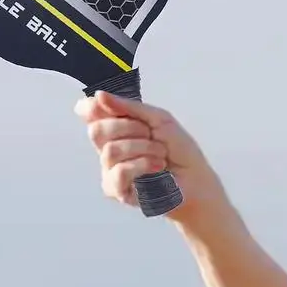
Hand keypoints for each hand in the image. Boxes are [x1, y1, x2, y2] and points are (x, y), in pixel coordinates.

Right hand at [74, 91, 227, 219]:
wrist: (195, 177)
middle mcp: (108, 148)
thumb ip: (128, 107)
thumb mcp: (158, 119)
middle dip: (128, 127)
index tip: (102, 102)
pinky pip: (119, 171)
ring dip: (143, 148)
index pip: (90, 115)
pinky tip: (157, 167)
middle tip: (150, 134)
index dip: (91, 107)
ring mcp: (110, 170)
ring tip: (160, 154)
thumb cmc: (179, 149)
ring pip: (110, 150)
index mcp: (117, 128)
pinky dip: (143, 165)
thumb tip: (98, 96)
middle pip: (97, 130)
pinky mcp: (116, 190)